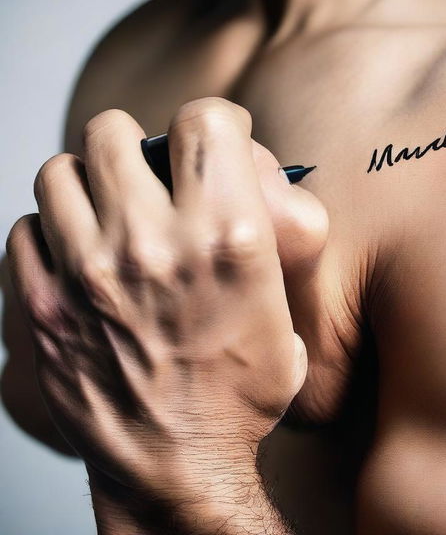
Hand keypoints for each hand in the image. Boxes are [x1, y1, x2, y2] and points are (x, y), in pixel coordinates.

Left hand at [5, 99, 328, 526]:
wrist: (181, 464)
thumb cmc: (240, 389)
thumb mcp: (282, 306)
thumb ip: (262, 235)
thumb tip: (243, 189)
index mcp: (228, 237)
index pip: (204, 120)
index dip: (211, 119)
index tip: (209, 136)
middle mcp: (154, 243)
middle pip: (114, 132)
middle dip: (134, 142)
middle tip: (145, 170)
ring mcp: (89, 272)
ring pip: (58, 171)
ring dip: (85, 182)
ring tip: (104, 208)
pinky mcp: (43, 306)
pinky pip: (26, 228)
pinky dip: (48, 231)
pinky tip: (74, 252)